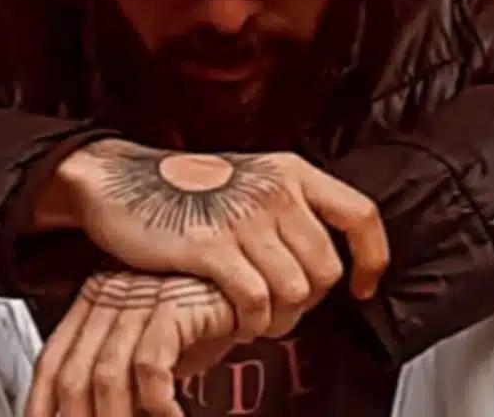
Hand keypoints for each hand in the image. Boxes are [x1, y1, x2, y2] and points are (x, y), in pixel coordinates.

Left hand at [25, 271, 237, 416]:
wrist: (254, 284)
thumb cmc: (205, 315)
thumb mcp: (152, 344)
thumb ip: (121, 374)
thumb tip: (96, 413)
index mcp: (97, 297)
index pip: (52, 360)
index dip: (41, 404)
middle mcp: (113, 292)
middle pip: (74, 375)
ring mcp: (142, 294)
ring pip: (106, 376)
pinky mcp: (175, 302)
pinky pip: (151, 365)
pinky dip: (157, 404)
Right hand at [51, 139, 388, 339]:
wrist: (122, 184)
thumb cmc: (188, 191)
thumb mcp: (251, 181)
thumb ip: (291, 209)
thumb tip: (330, 257)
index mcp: (290, 172)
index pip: (360, 215)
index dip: (371, 258)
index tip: (362, 286)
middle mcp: (275, 190)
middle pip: (327, 268)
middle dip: (309, 302)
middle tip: (281, 308)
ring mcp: (244, 217)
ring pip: (297, 291)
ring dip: (280, 317)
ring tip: (257, 315)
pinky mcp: (211, 246)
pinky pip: (257, 301)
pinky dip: (252, 320)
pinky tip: (236, 316)